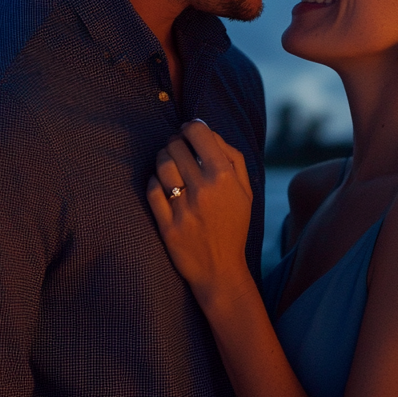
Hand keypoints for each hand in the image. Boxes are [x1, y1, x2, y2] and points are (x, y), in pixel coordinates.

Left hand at [146, 120, 253, 301]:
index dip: (191, 127)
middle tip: (178, 149)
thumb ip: (232, 157)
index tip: (189, 132)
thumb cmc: (234, 224)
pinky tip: (162, 184)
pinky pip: (152, 189)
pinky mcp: (167, 224)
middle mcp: (204, 190)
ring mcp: (183, 208)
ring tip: (169, 163)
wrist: (220, 269)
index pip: (198, 133)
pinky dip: (154, 181)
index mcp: (225, 178)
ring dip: (163, 158)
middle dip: (175, 143)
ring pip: (162, 165)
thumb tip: (206, 130)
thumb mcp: (245, 191)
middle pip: (175, 146)